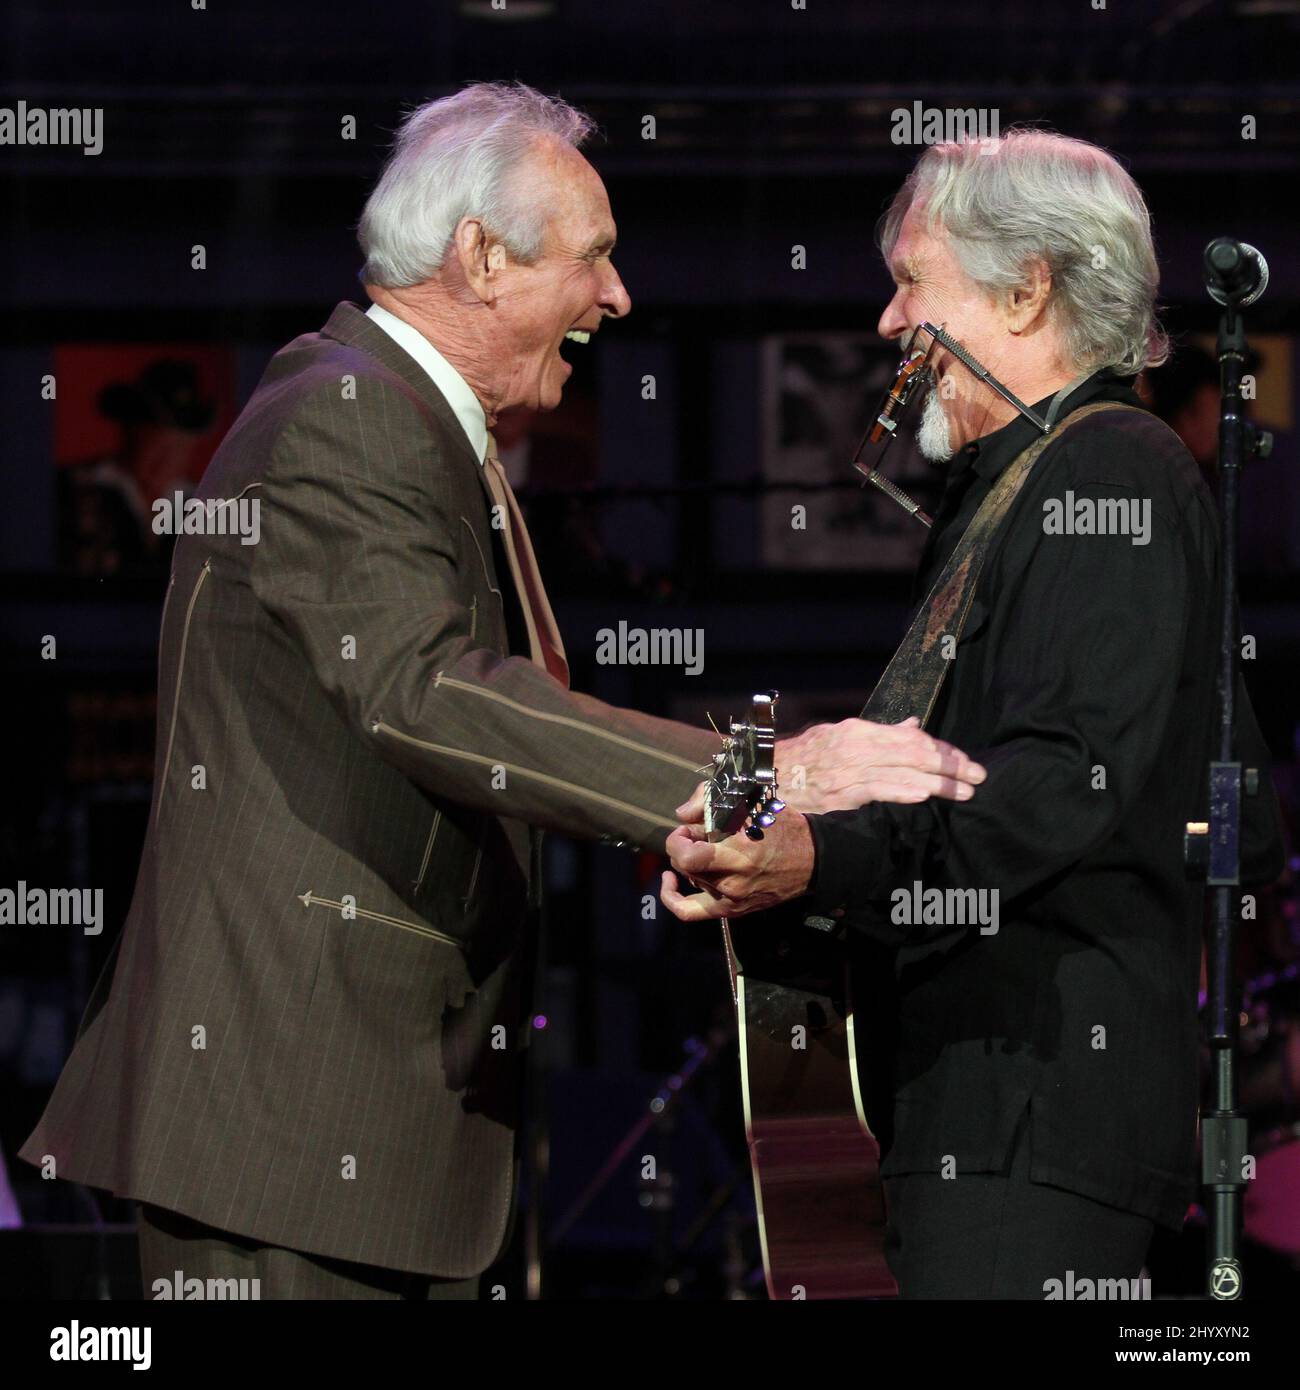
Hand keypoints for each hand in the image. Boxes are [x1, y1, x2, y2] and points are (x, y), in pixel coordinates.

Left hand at [659, 811, 814, 922]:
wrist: (813, 862)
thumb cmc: (784, 829)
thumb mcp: (753, 804)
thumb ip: (711, 801)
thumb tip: (681, 814)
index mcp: (741, 854)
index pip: (688, 856)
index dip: (678, 839)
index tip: (687, 828)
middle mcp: (733, 881)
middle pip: (684, 866)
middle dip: (682, 845)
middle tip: (696, 833)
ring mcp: (731, 900)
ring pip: (689, 879)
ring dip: (687, 862)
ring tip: (703, 849)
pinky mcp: (732, 911)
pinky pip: (690, 911)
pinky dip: (673, 898)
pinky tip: (670, 881)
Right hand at [773, 716, 984, 814]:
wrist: (765, 777)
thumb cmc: (804, 759)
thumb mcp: (840, 737)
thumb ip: (879, 734)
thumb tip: (912, 725)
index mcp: (859, 730)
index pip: (911, 737)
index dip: (942, 748)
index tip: (963, 760)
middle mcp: (857, 746)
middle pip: (914, 752)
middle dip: (950, 764)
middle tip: (978, 775)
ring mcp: (850, 769)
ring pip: (904, 771)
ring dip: (939, 782)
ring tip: (965, 791)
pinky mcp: (841, 793)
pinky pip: (878, 789)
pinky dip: (902, 790)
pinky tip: (924, 794)